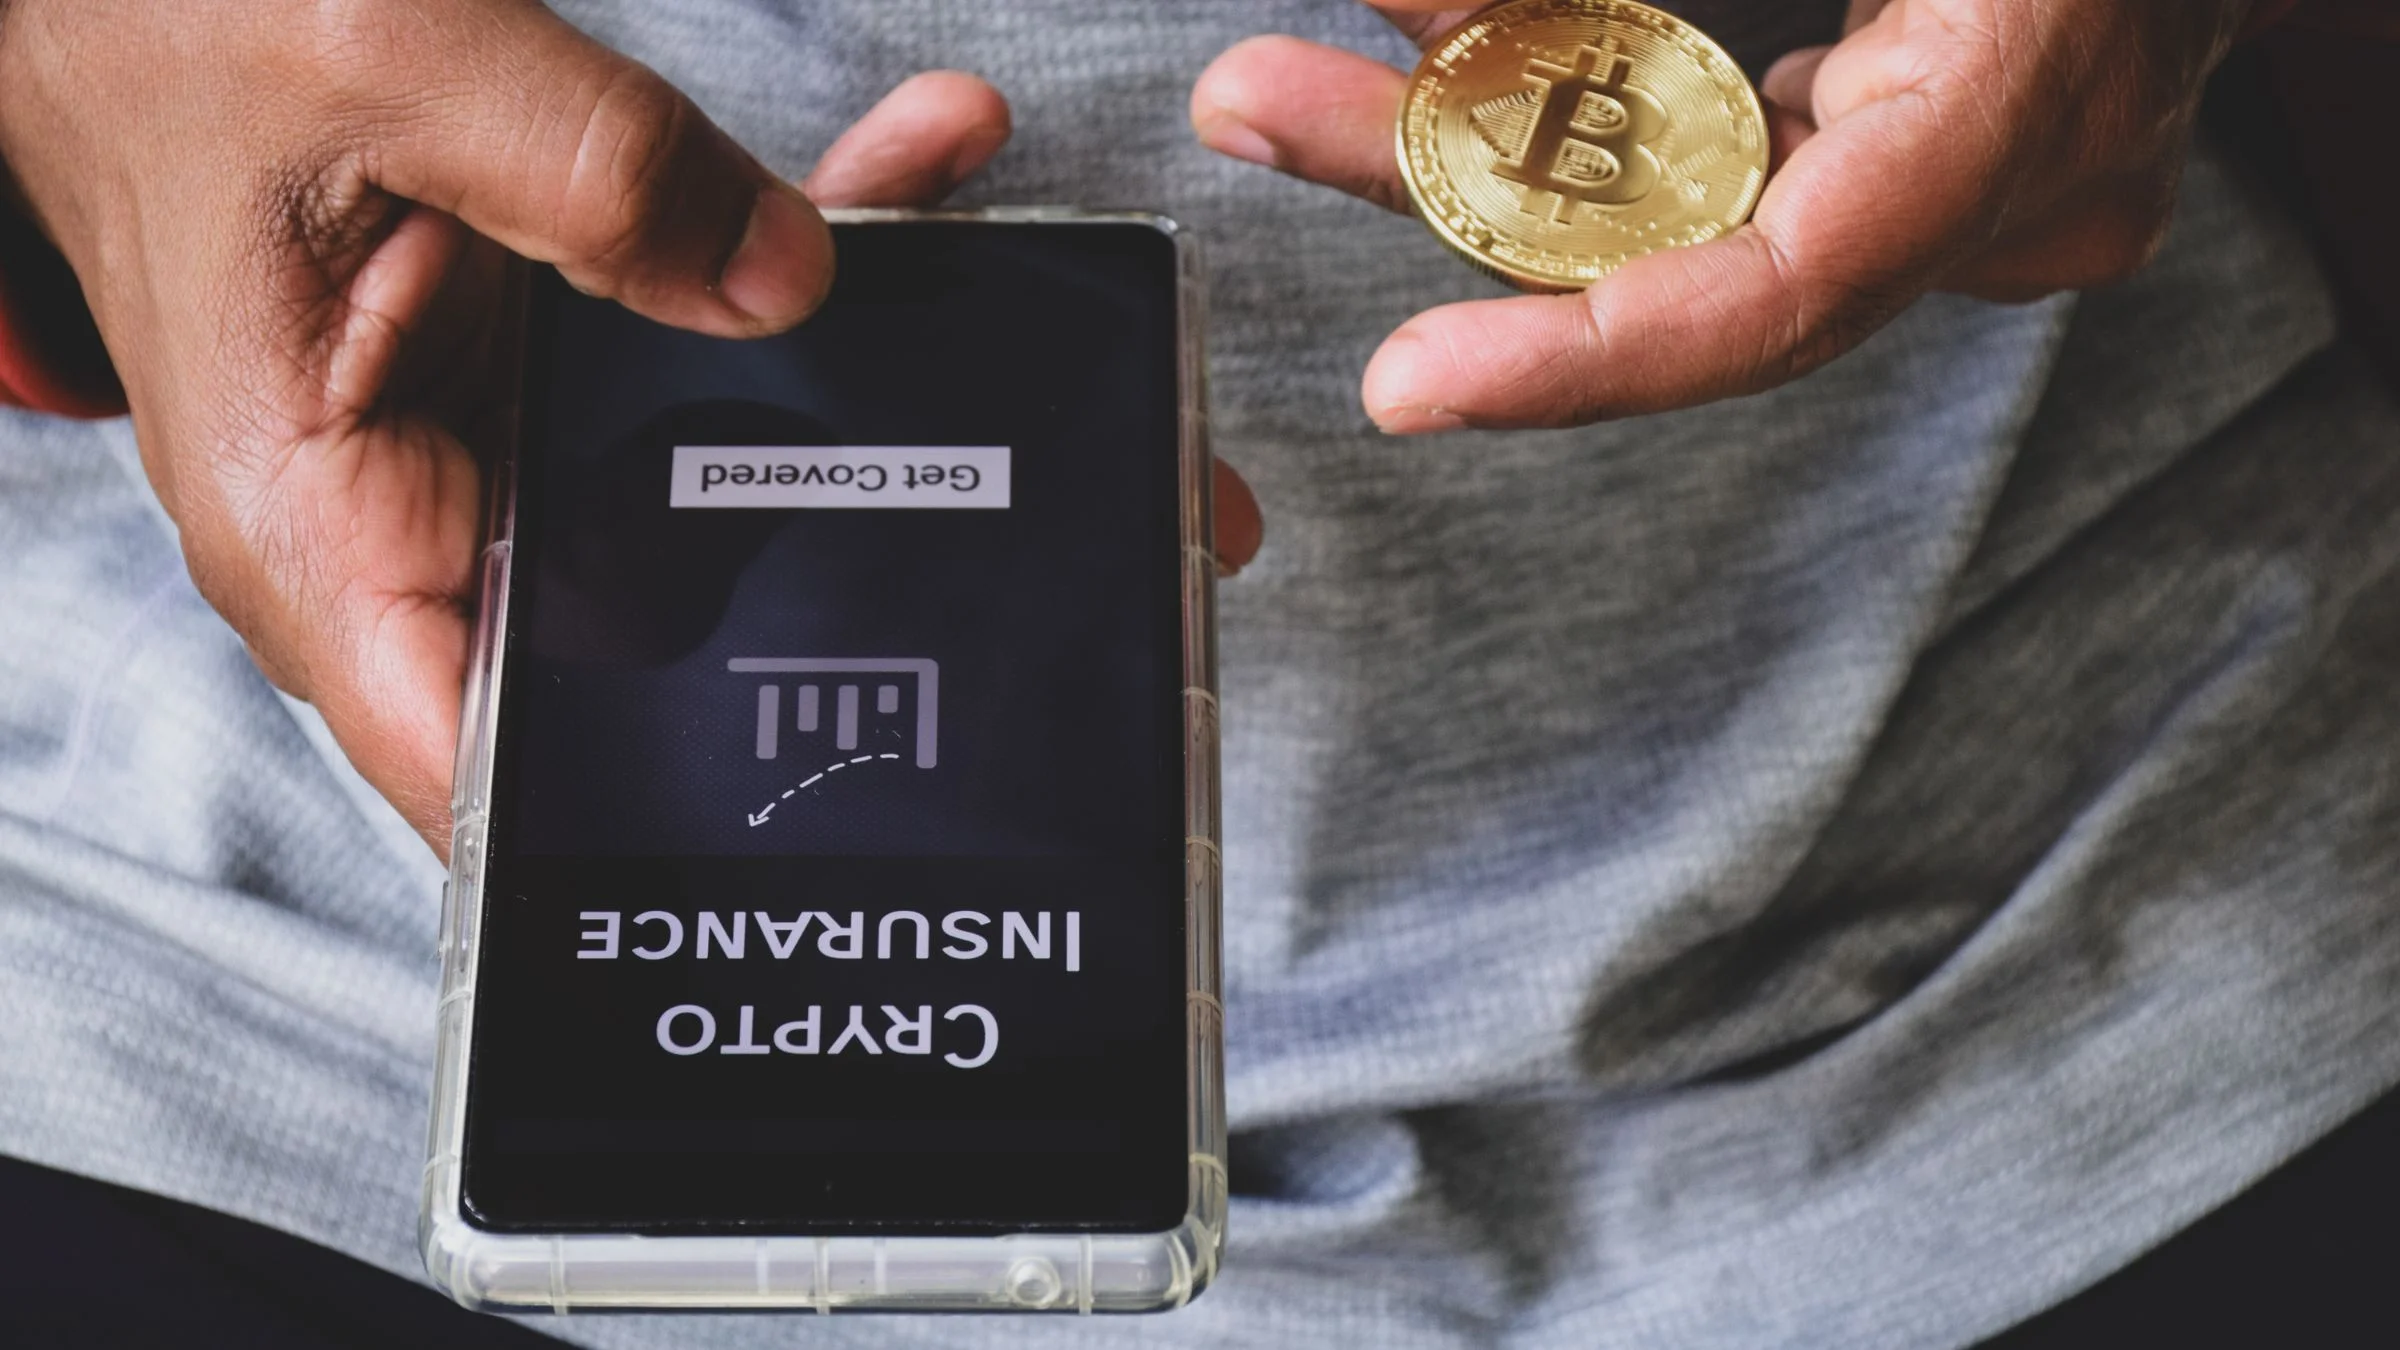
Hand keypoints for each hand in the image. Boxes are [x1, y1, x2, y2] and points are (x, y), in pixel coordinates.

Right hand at [0, 0, 1261, 854]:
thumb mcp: (377, 70)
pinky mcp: (541, 359)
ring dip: (877, 399)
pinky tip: (929, 176)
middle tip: (1082, 561)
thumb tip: (787, 277)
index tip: (858, 808)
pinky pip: (697, 340)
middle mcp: (414, 521)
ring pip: (712, 478)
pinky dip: (808, 258)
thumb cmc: (172, 32)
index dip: (654, 819)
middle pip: (657, 637)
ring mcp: (489, 447)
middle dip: (861, 601)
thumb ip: (582, 172)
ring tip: (1053, 350)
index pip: (488, 765)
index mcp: (324, 529)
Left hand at [1192, 0, 2261, 431]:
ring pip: (1668, 196)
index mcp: (2028, 102)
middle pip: (1670, 239)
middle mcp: (1997, 184)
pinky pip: (1715, 150)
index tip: (1413, 387)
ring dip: (1475, 128)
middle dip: (1441, 174)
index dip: (1583, 356)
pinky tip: (1438, 49)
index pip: (1783, 297)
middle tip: (1263, 107)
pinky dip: (1580, 103)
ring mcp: (1955, 173)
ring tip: (1292, 81)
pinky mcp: (1910, 135)